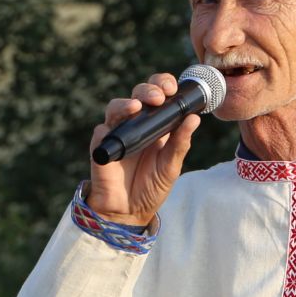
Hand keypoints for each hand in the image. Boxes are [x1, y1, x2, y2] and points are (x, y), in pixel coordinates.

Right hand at [85, 72, 203, 226]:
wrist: (131, 211)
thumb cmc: (152, 186)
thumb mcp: (171, 166)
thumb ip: (180, 143)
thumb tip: (194, 119)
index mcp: (155, 124)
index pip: (158, 94)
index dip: (163, 85)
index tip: (172, 88)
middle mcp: (135, 124)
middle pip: (138, 95)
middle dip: (148, 90)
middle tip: (159, 96)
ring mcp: (117, 133)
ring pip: (116, 107)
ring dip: (125, 103)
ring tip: (136, 106)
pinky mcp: (101, 147)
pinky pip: (101, 132)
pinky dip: (107, 129)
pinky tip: (112, 131)